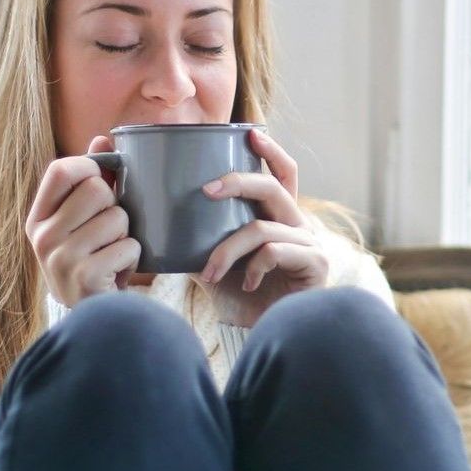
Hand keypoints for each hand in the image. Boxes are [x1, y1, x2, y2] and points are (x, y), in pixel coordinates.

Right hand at [25, 135, 138, 307]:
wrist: (91, 317)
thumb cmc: (90, 260)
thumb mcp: (81, 222)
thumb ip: (90, 180)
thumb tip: (102, 138)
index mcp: (38, 218)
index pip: (61, 170)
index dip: (89, 167)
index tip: (102, 181)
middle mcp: (42, 237)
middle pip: (97, 189)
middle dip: (116, 206)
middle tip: (110, 230)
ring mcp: (61, 258)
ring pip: (118, 217)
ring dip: (127, 234)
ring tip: (113, 252)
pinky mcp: (85, 277)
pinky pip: (129, 246)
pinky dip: (133, 257)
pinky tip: (118, 271)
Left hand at [194, 129, 328, 326]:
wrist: (264, 337)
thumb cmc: (242, 299)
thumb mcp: (213, 263)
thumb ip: (197, 240)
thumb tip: (155, 221)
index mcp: (279, 218)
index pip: (282, 175)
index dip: (271, 152)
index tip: (250, 133)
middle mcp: (299, 225)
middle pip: (272, 187)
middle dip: (237, 182)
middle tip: (205, 190)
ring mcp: (310, 244)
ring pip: (261, 227)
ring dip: (227, 250)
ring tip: (209, 273)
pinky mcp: (315, 265)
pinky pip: (274, 251)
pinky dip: (252, 266)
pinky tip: (246, 284)